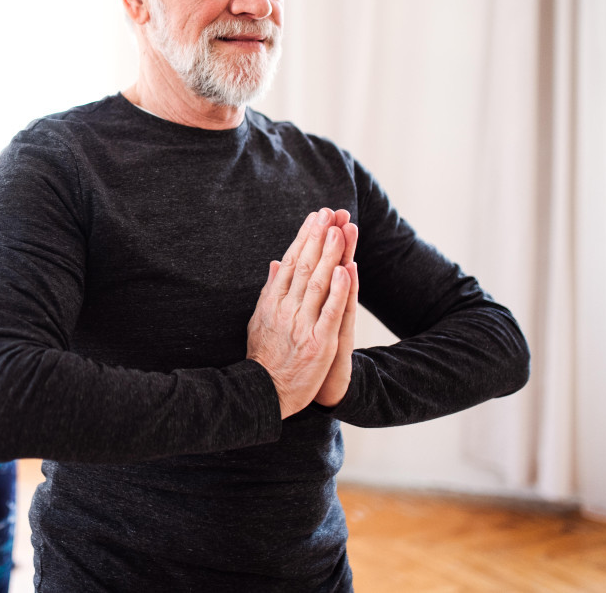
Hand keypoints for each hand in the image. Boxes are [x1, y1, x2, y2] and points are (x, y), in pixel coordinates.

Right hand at [246, 208, 350, 418]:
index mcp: (273, 302)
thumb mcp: (259, 320)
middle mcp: (286, 309)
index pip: (291, 262)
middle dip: (318, 237)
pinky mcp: (319, 342)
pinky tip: (345, 270)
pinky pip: (330, 312)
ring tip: (339, 231)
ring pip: (318, 283)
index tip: (315, 217)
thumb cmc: (263, 357)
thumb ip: (270, 291)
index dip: (304, 238)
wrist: (263, 393)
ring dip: (330, 255)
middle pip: (305, 266)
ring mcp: (303, 324)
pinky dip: (338, 290)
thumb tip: (276, 263)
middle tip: (330, 212)